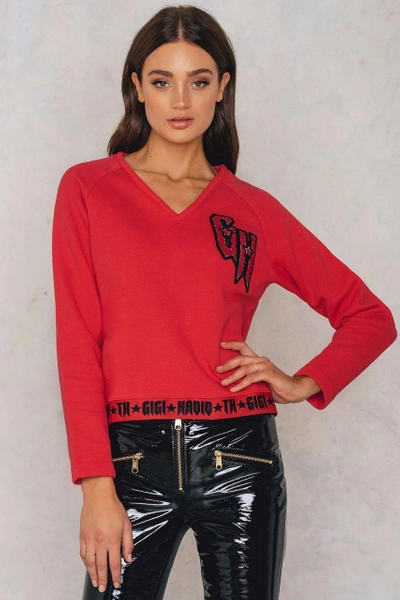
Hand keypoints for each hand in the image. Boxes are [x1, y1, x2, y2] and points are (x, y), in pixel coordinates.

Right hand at [79, 477, 133, 591]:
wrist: (98, 495)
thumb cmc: (113, 507)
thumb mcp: (126, 523)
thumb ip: (128, 542)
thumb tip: (127, 558)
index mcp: (112, 539)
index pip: (114, 563)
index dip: (116, 575)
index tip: (117, 583)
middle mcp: (100, 541)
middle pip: (101, 566)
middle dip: (102, 579)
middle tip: (102, 588)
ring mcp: (90, 539)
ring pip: (90, 562)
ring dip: (92, 574)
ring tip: (95, 582)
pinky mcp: (83, 536)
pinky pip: (83, 553)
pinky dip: (85, 563)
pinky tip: (88, 567)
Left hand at [216, 340, 320, 403]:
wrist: (294, 391)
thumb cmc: (276, 387)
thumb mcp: (260, 382)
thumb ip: (249, 379)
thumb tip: (232, 384)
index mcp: (258, 360)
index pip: (244, 347)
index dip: (232, 344)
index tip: (221, 344)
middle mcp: (261, 360)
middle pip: (241, 358)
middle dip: (227, 364)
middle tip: (217, 370)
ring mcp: (265, 366)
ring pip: (245, 368)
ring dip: (232, 376)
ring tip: (223, 383)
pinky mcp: (269, 374)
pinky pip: (252, 377)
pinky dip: (242, 384)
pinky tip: (235, 389)